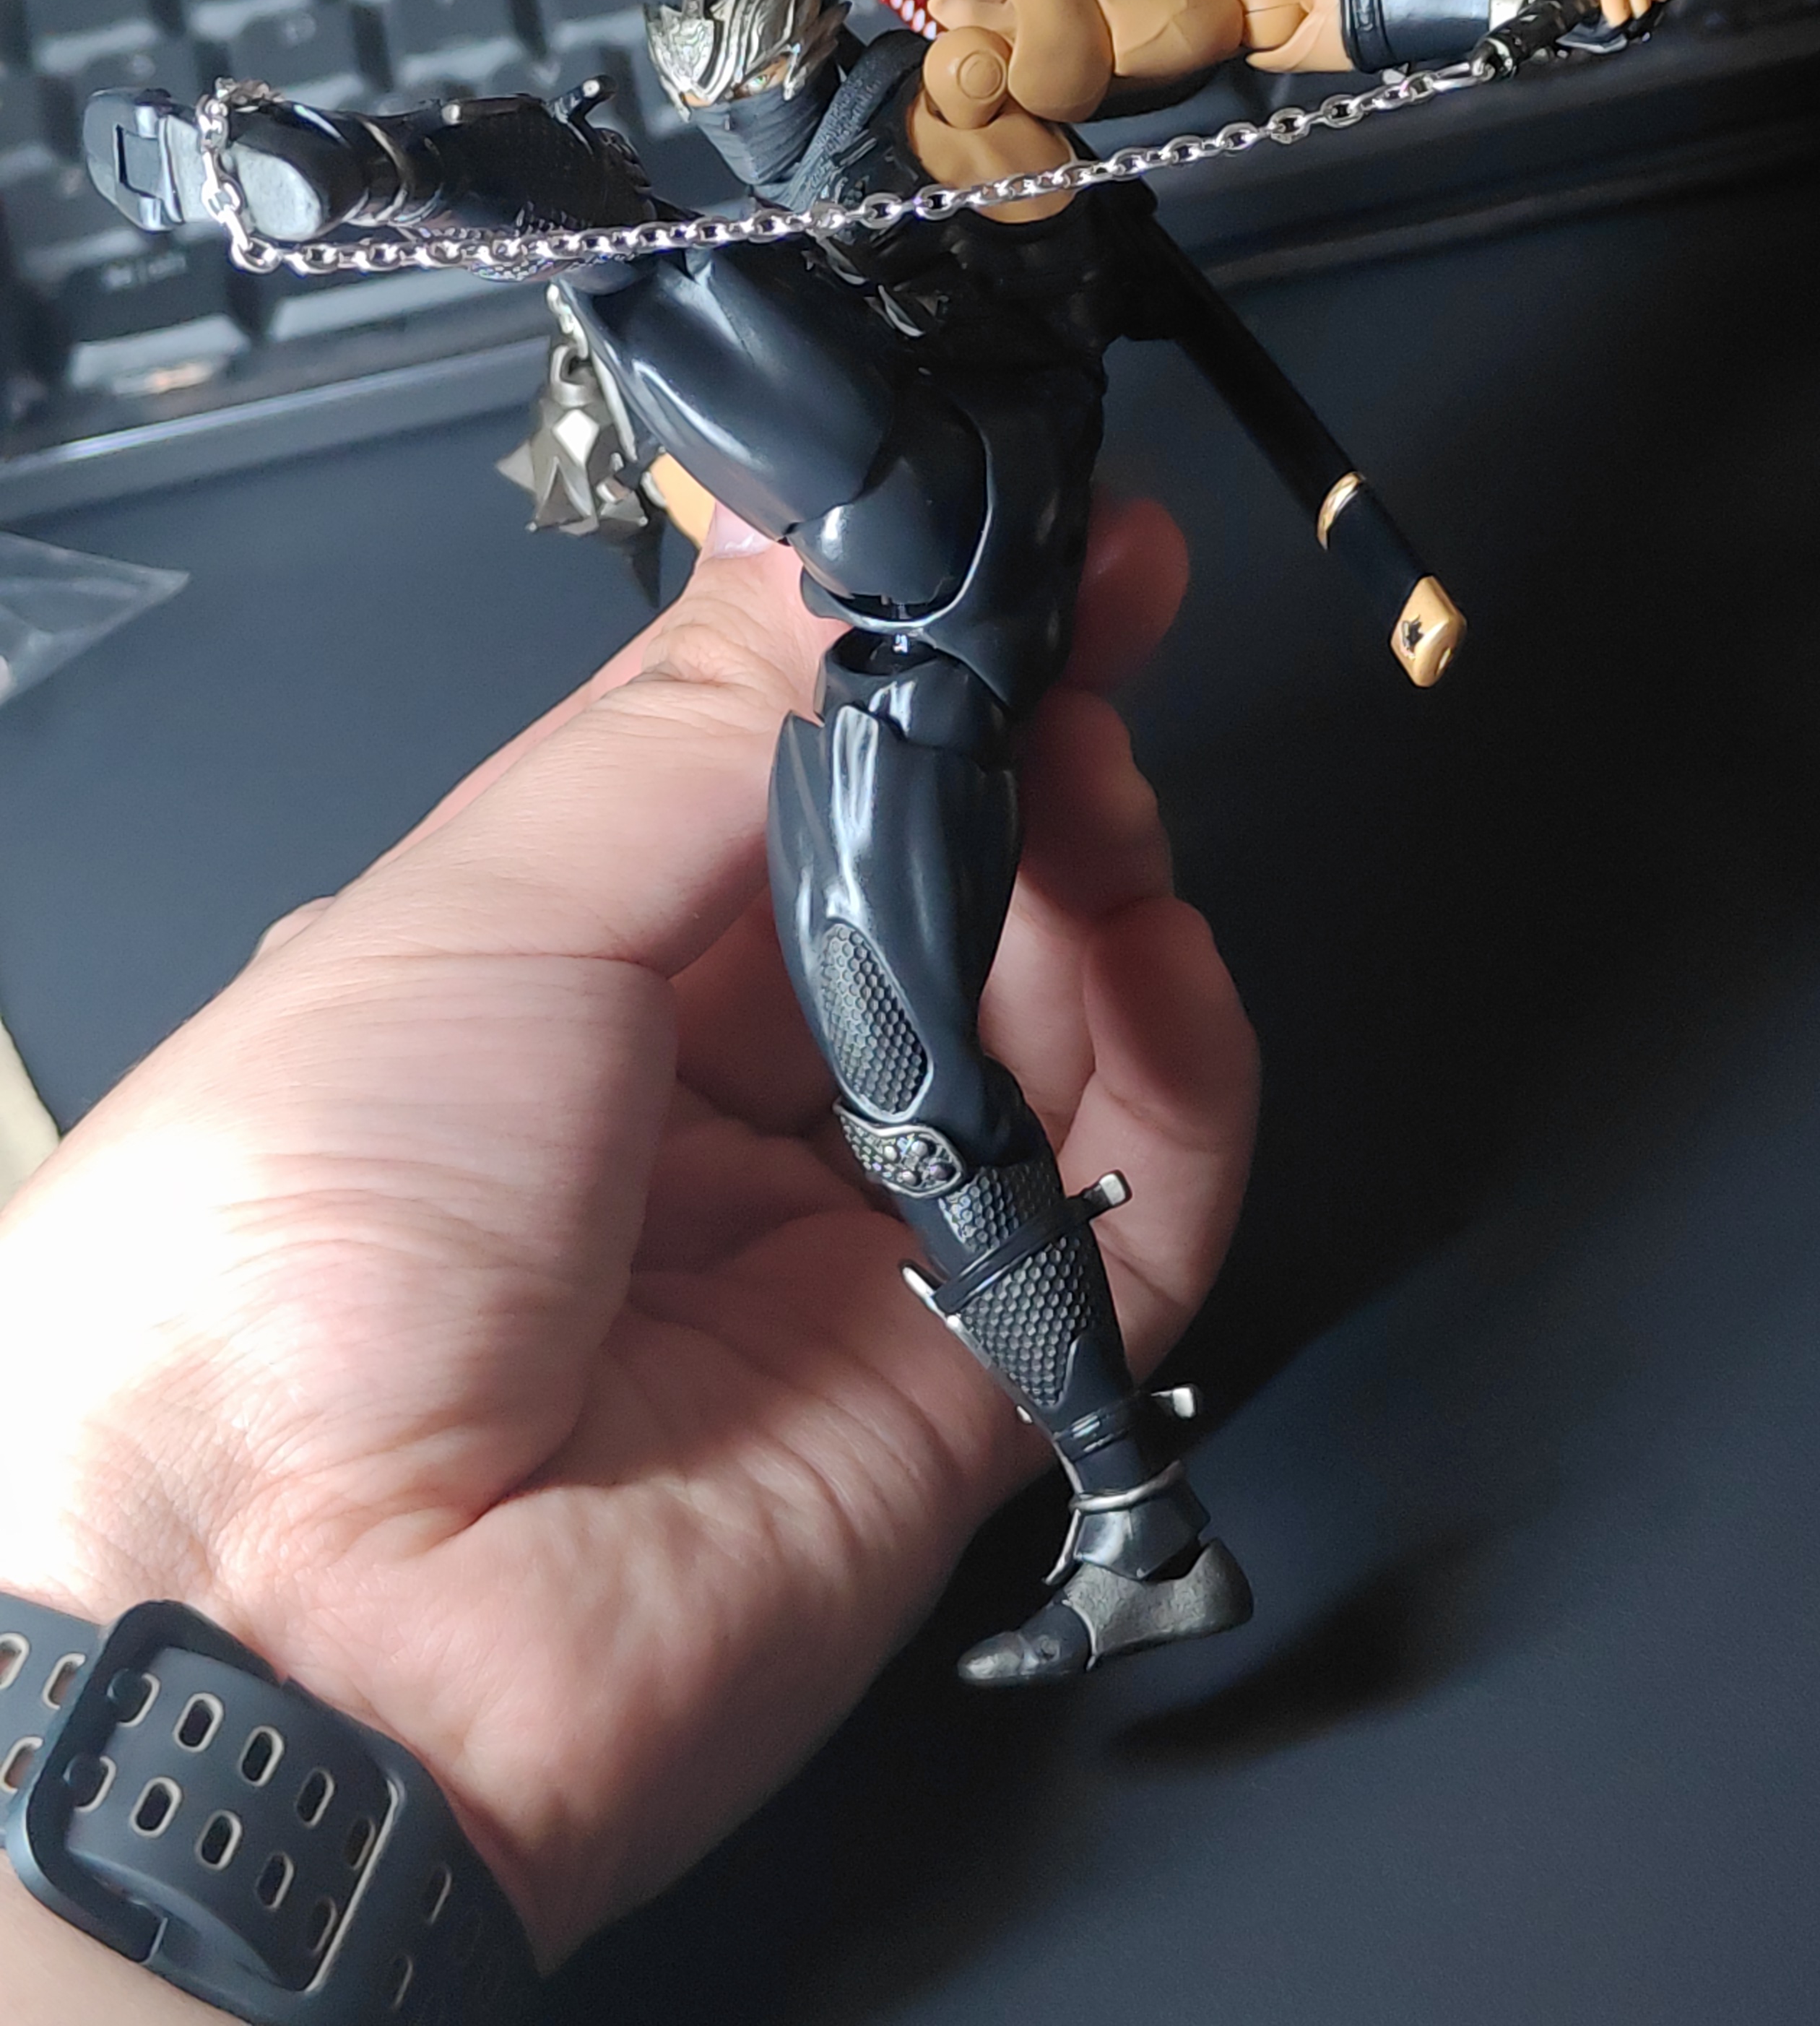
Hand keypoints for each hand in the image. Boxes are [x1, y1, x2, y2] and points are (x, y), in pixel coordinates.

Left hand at [0, 499, 1255, 1975]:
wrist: (289, 1629)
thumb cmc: (290, 1247)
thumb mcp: (484, 904)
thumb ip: (698, 722)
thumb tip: (813, 537)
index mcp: (583, 971)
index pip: (805, 780)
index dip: (921, 663)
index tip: (1035, 559)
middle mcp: (725, 1095)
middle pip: (955, 891)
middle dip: (1037, 752)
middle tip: (1090, 640)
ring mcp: (855, 1235)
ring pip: (1070, 1025)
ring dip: (1112, 884)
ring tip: (1095, 798)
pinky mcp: (971, 1372)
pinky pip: (1137, 1198)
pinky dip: (1184, 1064)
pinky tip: (1156, 954)